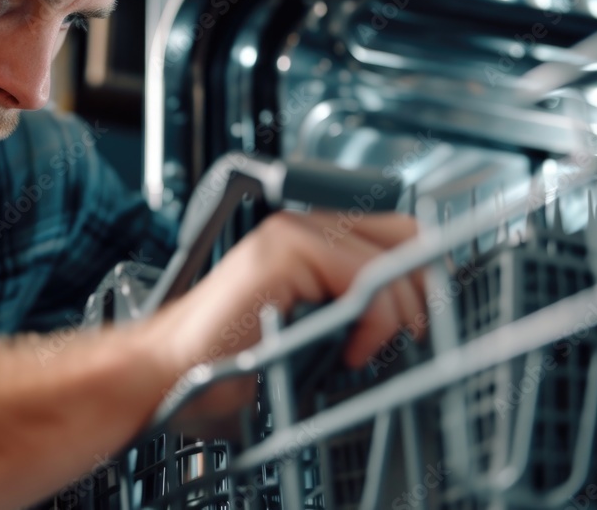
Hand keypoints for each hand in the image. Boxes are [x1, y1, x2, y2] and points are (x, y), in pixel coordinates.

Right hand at [150, 210, 424, 431]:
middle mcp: (301, 226)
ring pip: (389, 258)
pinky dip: (374, 321)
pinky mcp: (282, 252)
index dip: (424, 273)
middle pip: (404, 234)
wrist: (169, 371)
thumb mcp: (308, 332)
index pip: (394, 233)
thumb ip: (349, 311)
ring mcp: (291, 234)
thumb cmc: (226, 361)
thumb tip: (415, 318)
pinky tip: (351, 351)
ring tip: (374, 349)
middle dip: (423, 289)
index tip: (428, 319)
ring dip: (399, 312)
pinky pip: (363, 278)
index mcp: (307, 240)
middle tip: (412, 336)